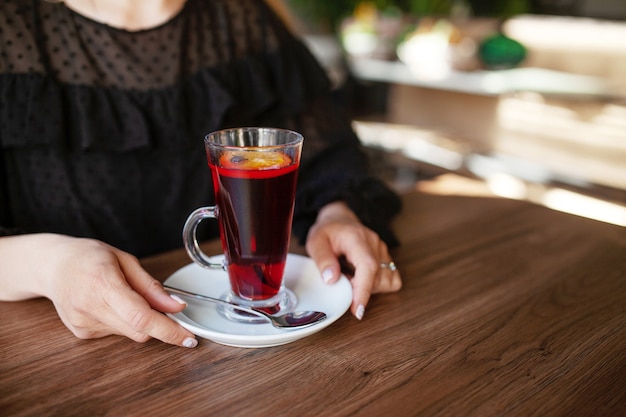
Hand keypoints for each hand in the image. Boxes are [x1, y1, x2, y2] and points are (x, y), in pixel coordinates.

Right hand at [0, 234, 197, 347]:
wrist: (51, 266)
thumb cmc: (89, 257)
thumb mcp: (125, 260)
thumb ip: (151, 286)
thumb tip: (177, 306)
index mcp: (104, 284)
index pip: (142, 317)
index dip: (169, 330)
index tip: (188, 337)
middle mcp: (91, 308)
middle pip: (140, 330)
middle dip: (159, 323)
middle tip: (160, 304)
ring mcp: (84, 324)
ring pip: (130, 333)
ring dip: (139, 321)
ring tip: (124, 296)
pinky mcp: (81, 333)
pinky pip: (116, 333)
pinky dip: (124, 322)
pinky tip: (110, 304)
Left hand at [305, 202, 401, 319]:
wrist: (340, 219)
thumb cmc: (328, 231)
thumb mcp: (316, 242)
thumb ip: (323, 260)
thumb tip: (331, 280)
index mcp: (357, 238)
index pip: (368, 266)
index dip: (364, 290)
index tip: (358, 310)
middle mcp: (375, 244)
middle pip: (378, 278)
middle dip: (359, 290)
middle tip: (341, 280)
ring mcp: (384, 251)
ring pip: (386, 281)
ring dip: (369, 288)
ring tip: (350, 277)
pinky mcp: (387, 258)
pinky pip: (391, 280)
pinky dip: (378, 286)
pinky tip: (362, 279)